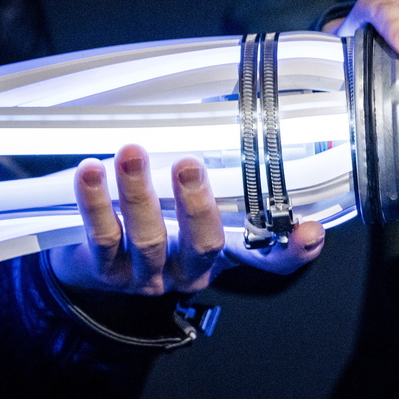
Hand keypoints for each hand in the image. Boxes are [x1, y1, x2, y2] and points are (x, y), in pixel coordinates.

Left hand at [49, 144, 323, 296]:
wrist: (95, 267)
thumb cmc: (157, 225)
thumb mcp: (193, 210)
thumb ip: (219, 178)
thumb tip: (231, 122)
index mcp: (223, 257)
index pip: (270, 260)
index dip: (293, 250)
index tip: (307, 230)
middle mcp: (190, 271)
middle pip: (204, 245)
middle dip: (196, 204)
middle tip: (189, 164)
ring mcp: (148, 276)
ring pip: (149, 239)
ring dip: (139, 193)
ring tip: (132, 152)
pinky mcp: (106, 274)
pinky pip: (102, 238)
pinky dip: (96, 203)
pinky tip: (90, 172)